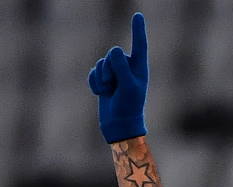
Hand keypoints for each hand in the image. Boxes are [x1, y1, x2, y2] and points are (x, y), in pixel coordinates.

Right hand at [88, 12, 148, 142]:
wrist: (119, 124)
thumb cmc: (128, 106)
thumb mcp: (128, 86)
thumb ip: (122, 67)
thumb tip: (113, 52)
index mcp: (139, 67)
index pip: (139, 44)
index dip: (138, 30)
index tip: (138, 15)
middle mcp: (128, 67)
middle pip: (112, 53)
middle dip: (110, 69)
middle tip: (115, 86)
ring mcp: (115, 73)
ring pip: (101, 63)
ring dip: (102, 78)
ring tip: (109, 91)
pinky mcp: (103, 79)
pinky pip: (93, 72)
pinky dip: (95, 83)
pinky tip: (101, 94)